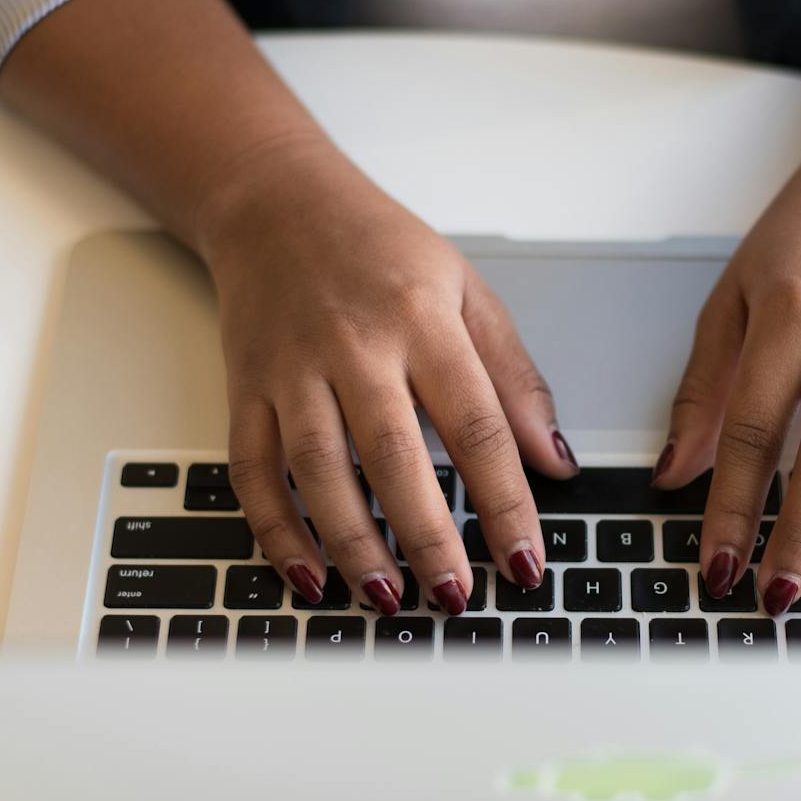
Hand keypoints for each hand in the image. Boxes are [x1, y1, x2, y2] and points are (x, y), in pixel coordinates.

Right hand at [200, 137, 575, 614]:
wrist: (274, 202)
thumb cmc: (379, 248)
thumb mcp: (467, 290)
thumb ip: (513, 377)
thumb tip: (555, 461)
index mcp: (423, 320)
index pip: (477, 424)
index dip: (505, 502)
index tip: (527, 561)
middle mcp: (354, 345)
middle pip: (394, 455)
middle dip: (429, 536)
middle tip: (456, 596)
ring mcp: (292, 369)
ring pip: (319, 471)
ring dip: (353, 544)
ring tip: (388, 598)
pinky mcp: (245, 388)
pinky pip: (254, 471)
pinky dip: (277, 531)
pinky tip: (309, 576)